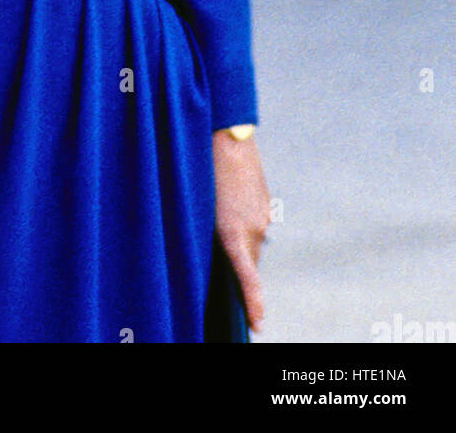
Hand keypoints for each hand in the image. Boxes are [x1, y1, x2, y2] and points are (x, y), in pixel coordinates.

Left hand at [213, 131, 270, 332]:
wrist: (227, 135)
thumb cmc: (200, 170)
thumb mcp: (196, 205)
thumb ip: (210, 234)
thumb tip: (219, 249)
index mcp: (233, 234)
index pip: (248, 279)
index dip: (254, 304)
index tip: (257, 325)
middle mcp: (252, 230)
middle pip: (246, 261)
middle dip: (235, 267)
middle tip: (218, 263)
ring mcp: (261, 216)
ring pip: (250, 241)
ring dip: (237, 241)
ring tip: (216, 220)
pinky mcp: (264, 203)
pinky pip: (254, 224)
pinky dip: (243, 224)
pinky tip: (229, 206)